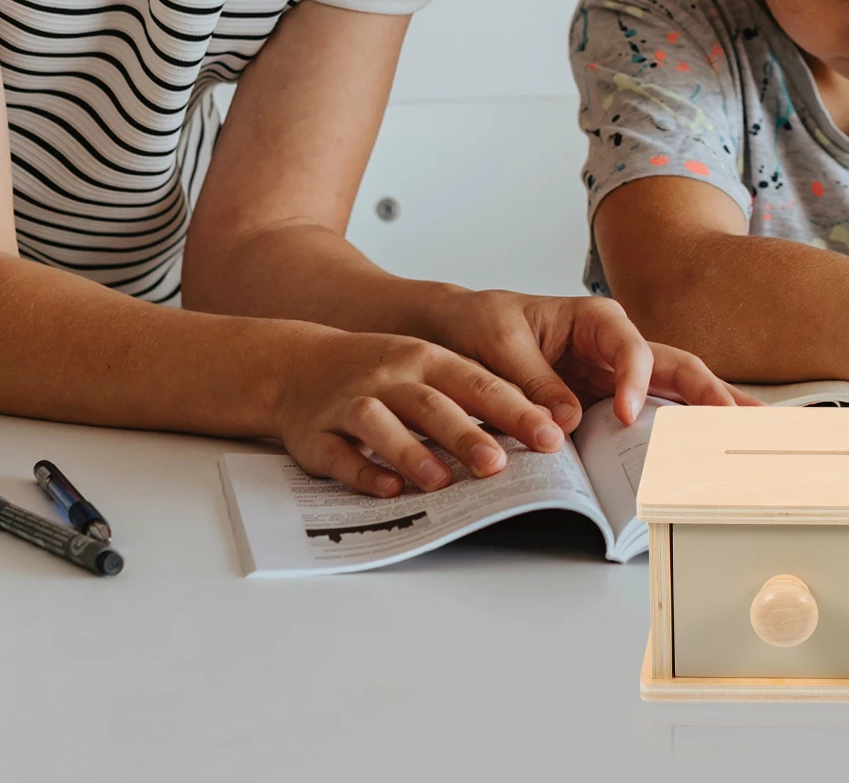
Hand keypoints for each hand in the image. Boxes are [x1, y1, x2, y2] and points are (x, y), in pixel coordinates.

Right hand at [274, 330, 573, 498]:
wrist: (298, 364)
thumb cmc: (379, 371)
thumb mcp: (428, 365)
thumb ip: (474, 393)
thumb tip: (539, 426)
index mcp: (426, 358)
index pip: (477, 382)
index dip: (514, 410)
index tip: (550, 435)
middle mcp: (390, 377)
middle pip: (431, 404)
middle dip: (466, 434)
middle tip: (500, 464)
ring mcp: (351, 403)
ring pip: (381, 425)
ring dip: (412, 453)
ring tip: (443, 481)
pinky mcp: (318, 435)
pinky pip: (339, 455)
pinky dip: (363, 472)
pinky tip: (387, 489)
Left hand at [425, 288, 751, 432]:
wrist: (463, 330)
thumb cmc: (483, 324)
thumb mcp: (500, 345)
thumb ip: (533, 381)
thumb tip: (565, 423)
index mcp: (593, 319)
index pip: (630, 347)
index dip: (634, 380)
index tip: (626, 414)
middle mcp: (616, 345)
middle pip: (674, 365)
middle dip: (709, 392)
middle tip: (739, 420)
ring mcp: (619, 376)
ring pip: (676, 389)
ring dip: (712, 410)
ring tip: (753, 432)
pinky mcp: (611, 402)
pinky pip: (653, 414)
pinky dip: (683, 429)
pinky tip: (710, 447)